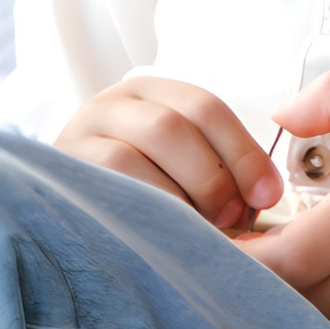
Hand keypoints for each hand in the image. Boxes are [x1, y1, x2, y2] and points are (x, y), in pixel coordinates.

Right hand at [57, 73, 282, 231]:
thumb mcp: (178, 166)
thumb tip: (263, 195)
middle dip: (212, 178)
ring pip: (133, 155)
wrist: (66, 211)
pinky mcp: (61, 168)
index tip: (268, 195)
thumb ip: (216, 167)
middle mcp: (114, 103)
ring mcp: (81, 132)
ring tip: (195, 233)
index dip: (243, 152)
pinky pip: (107, 182)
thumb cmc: (141, 192)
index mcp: (152, 92)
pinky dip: (142, 210)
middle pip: (173, 126)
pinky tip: (160, 236)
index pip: (206, 108)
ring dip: (177, 199)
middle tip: (230, 219)